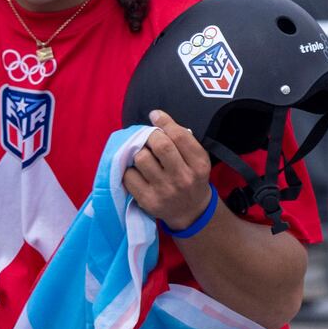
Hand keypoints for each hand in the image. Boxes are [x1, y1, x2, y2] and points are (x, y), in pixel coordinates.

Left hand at [123, 111, 218, 232]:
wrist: (191, 212)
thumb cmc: (191, 178)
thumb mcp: (197, 159)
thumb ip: (182, 139)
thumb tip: (155, 117)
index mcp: (199, 164)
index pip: (180, 136)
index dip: (164, 122)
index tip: (155, 116)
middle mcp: (183, 178)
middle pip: (160, 145)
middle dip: (150, 136)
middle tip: (148, 138)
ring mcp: (164, 191)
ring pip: (141, 159)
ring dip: (139, 152)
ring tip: (143, 154)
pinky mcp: (148, 201)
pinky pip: (129, 176)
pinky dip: (129, 169)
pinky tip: (137, 170)